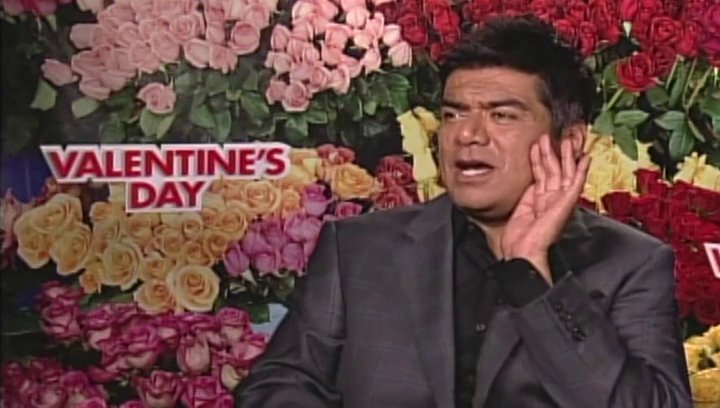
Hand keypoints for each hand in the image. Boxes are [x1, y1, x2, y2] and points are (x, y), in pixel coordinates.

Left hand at [500, 135, 590, 283]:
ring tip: (565, 139)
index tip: (537, 144)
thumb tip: (531, 177)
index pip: (542, 176)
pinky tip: (585, 158)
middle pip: (554, 171)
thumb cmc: (519, 239)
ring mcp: (561, 202)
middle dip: (552, 153)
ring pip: (565, 173)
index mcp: (541, 203)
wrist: (523, 252)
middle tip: (550, 136)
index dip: (540, 159)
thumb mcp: (520, 208)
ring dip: (565, 155)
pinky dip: (581, 170)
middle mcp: (553, 201)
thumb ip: (528, 193)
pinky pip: (576, 183)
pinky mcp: (567, 203)